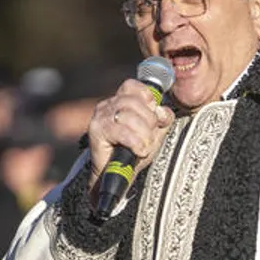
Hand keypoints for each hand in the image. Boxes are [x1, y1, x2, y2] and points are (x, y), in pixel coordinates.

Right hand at [85, 80, 175, 196]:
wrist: (117, 174)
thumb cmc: (133, 150)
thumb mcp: (154, 132)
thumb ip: (162, 119)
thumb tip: (162, 112)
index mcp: (120, 100)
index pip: (132, 85)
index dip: (147, 97)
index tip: (153, 115)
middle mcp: (108, 105)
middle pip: (134, 102)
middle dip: (149, 121)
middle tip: (149, 137)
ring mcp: (100, 117)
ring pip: (128, 116)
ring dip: (143, 134)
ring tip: (143, 146)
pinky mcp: (96, 131)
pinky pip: (122, 132)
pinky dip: (135, 143)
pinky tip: (138, 150)